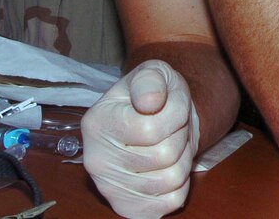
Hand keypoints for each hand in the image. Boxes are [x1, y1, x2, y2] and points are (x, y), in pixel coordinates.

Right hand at [82, 60, 199, 218]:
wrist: (154, 119)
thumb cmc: (155, 94)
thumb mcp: (154, 73)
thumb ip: (151, 80)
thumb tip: (150, 101)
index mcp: (98, 122)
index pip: (151, 129)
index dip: (175, 114)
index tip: (170, 104)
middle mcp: (95, 159)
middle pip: (164, 155)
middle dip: (181, 135)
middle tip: (173, 126)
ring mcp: (108, 186)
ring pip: (171, 179)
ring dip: (182, 158)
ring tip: (170, 143)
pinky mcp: (125, 206)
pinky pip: (170, 202)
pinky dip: (180, 184)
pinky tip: (168, 167)